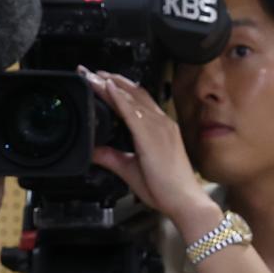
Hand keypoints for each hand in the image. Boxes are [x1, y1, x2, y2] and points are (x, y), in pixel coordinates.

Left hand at [79, 67, 218, 235]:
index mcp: (157, 128)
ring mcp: (159, 128)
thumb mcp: (130, 168)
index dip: (118, 88)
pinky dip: (119, 98)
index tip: (99, 79)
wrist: (184, 201)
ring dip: (110, 85)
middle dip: (110, 80)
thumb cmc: (165, 187)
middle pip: (133, 93)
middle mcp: (160, 123)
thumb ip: (112, 157)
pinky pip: (133, 113)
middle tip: (89, 71)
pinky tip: (107, 89)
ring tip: (92, 75)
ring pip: (132, 98)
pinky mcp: (153, 137)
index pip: (136, 100)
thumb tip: (95, 151)